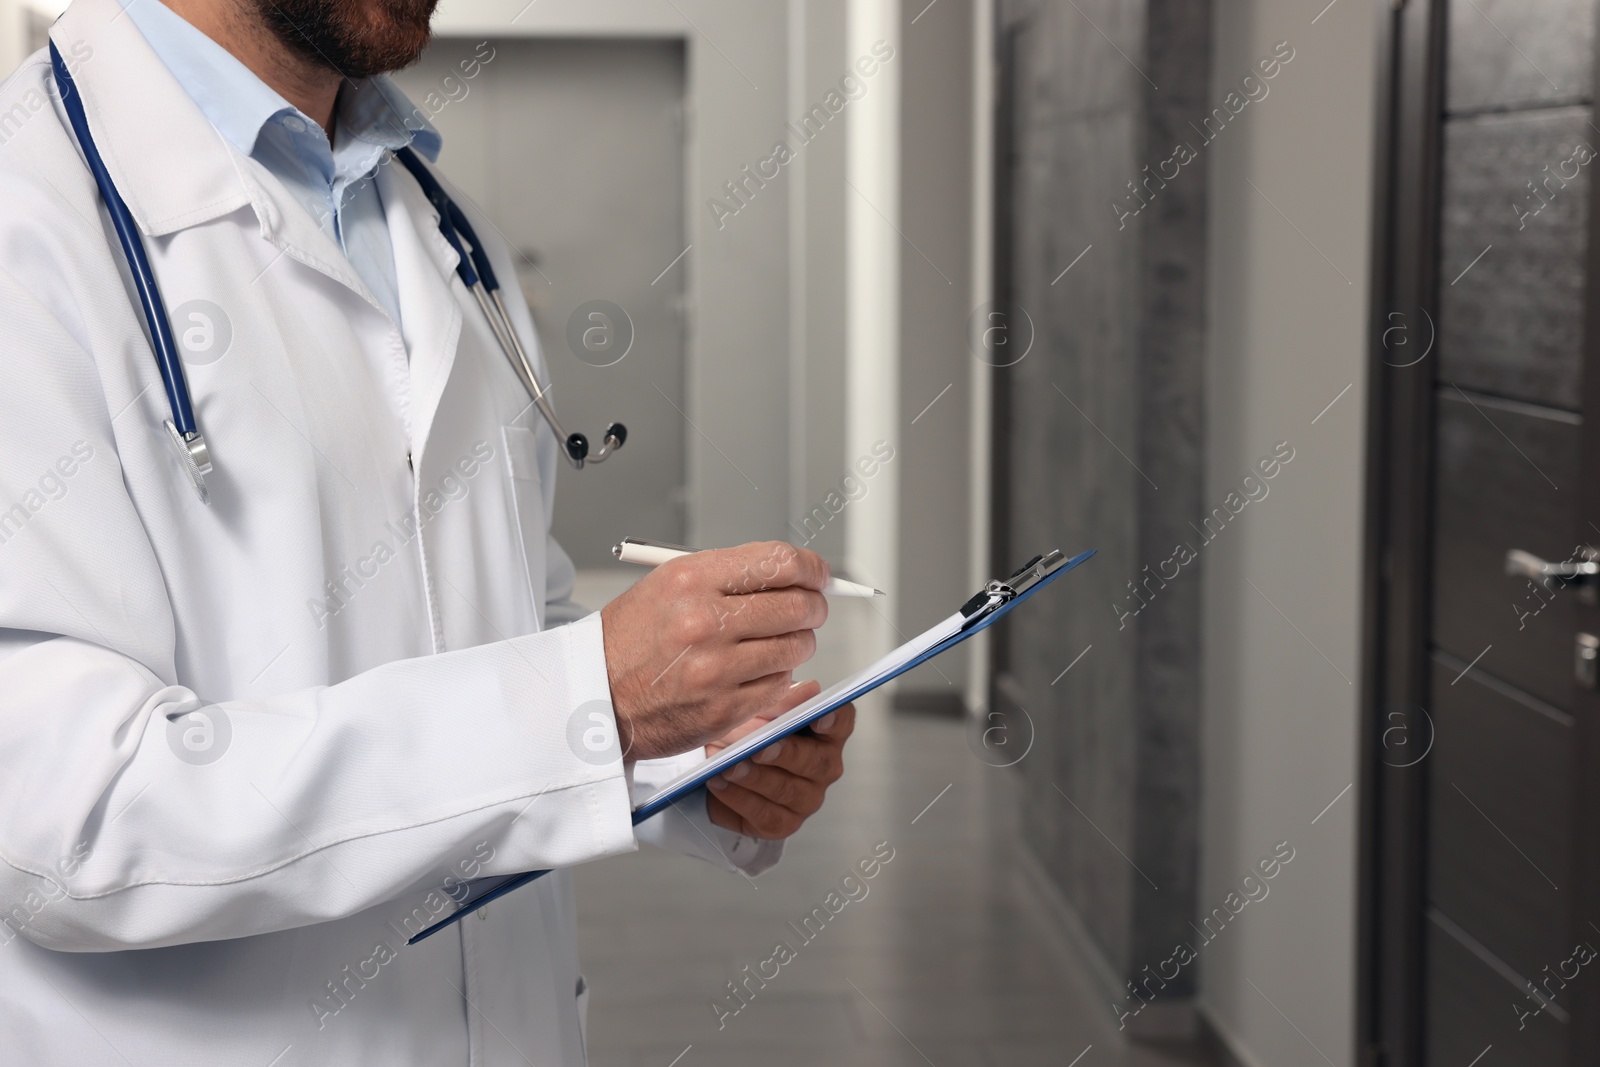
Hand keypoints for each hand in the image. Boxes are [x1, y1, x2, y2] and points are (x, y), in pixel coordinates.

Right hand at [600, 542, 829, 761]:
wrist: (595, 696)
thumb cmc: (633, 639)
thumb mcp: (668, 584)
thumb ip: (731, 574)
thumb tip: (794, 570)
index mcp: (691, 580)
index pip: (780, 562)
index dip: (811, 568)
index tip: (818, 574)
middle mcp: (704, 621)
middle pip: (797, 604)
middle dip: (813, 606)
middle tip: (809, 609)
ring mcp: (715, 669)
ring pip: (796, 647)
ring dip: (797, 643)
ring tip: (778, 641)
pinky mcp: (724, 708)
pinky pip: (780, 685)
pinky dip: (777, 677)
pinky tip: (755, 671)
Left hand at [705, 682, 855, 839]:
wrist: (719, 765)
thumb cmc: (746, 731)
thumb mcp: (758, 708)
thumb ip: (781, 699)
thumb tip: (808, 689)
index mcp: (825, 732)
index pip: (841, 721)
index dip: (834, 719)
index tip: (819, 716)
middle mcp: (823, 766)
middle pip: (816, 761)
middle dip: (785, 753)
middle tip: (759, 748)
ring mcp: (806, 798)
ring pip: (787, 790)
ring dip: (755, 777)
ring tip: (729, 765)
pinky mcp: (783, 822)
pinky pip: (764, 814)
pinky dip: (739, 798)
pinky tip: (720, 782)